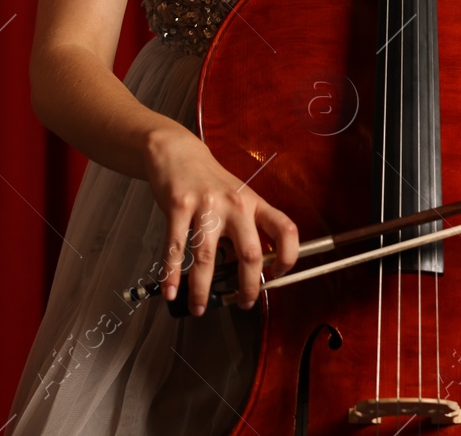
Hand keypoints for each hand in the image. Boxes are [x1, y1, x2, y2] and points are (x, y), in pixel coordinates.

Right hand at [144, 128, 298, 315]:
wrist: (178, 153)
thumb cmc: (211, 181)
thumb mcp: (238, 197)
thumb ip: (246, 227)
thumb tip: (250, 269)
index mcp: (254, 203)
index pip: (285, 229)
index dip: (289, 255)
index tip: (279, 274)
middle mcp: (235, 204)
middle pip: (249, 253)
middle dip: (248, 285)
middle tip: (244, 302)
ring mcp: (206, 206)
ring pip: (208, 257)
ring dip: (202, 289)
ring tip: (200, 307)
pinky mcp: (178, 207)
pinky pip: (176, 248)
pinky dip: (172, 274)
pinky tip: (171, 290)